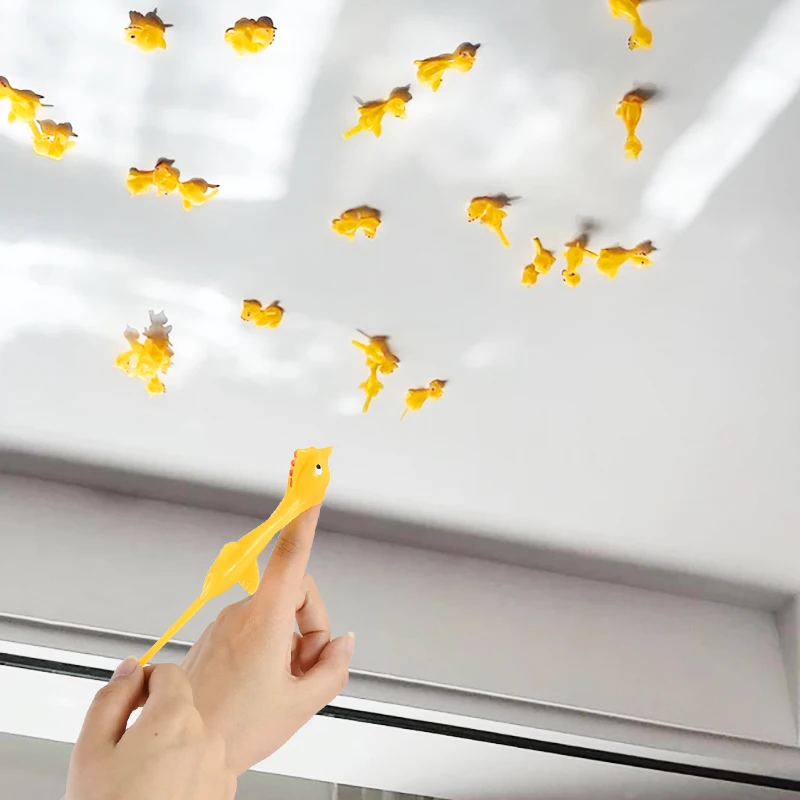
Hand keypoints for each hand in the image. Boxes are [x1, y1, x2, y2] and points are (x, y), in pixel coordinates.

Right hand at [66, 659, 235, 799]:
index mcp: (175, 718)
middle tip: (125, 753)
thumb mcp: (91, 750)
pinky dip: (187, 773)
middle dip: (155, 721)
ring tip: (141, 783)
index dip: (145, 682)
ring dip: (173, 749)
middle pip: (182, 708)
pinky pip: (206, 767)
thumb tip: (129, 669)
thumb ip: (111, 698)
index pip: (169, 672)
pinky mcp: (225, 792)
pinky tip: (161, 795)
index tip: (131, 699)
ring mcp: (220, 767)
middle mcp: (207, 737)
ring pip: (195, 739)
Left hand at [182, 504, 353, 774]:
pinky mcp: (216, 638)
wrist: (185, 749)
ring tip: (282, 685)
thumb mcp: (302, 704)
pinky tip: (264, 685)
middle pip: (295, 593)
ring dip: (290, 643)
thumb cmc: (234, 728)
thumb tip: (342, 645)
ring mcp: (226, 625)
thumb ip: (334, 668)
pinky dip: (270, 649)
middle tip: (308, 667)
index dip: (304, 517)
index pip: (291, 554)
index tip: (310, 487)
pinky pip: (256, 629)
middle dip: (311, 625)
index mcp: (264, 620)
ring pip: (276, 615)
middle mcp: (242, 613)